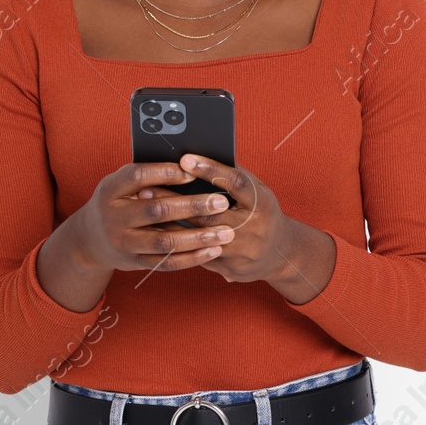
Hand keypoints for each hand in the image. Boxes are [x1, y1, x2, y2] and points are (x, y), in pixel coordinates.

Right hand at [75, 161, 235, 272]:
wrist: (89, 240)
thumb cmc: (117, 202)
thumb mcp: (120, 184)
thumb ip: (147, 176)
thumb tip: (191, 164)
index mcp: (111, 189)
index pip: (137, 176)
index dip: (165, 173)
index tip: (193, 172)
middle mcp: (114, 217)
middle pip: (156, 210)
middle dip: (192, 206)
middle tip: (221, 202)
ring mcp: (124, 242)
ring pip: (165, 241)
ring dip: (198, 237)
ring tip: (226, 232)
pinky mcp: (135, 262)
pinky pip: (166, 262)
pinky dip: (192, 258)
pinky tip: (213, 250)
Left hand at [137, 153, 333, 301]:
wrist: (281, 253)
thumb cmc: (263, 212)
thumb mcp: (258, 192)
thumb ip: (234, 179)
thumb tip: (203, 156)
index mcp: (261, 203)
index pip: (235, 183)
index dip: (210, 170)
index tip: (185, 158)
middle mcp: (253, 228)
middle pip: (209, 213)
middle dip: (175, 200)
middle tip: (146, 188)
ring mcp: (240, 251)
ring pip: (197, 236)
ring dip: (168, 222)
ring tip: (145, 209)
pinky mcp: (229, 268)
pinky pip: (197, 254)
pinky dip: (175, 242)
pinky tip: (155, 232)